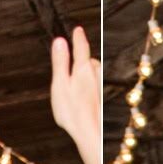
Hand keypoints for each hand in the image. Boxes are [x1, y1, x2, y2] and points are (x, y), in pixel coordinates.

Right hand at [49, 27, 100, 146]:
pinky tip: (83, 99)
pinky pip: (95, 87)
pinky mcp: (102, 99)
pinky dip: (89, 89)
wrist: (91, 134)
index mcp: (83, 69)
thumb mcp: (60, 84)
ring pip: (93, 74)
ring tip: (76, 87)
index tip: (78, 29)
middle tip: (72, 66)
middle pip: (89, 61)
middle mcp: (96, 75)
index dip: (78, 38)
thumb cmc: (72, 111)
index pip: (81, 47)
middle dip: (82, 61)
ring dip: (86, 75)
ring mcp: (100, 87)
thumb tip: (60, 41)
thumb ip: (60, 62)